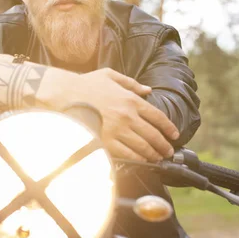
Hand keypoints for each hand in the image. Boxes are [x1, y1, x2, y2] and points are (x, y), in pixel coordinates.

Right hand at [42, 68, 178, 161]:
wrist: (64, 95)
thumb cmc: (85, 85)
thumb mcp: (110, 76)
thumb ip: (131, 83)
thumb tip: (148, 90)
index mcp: (130, 100)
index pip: (158, 117)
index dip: (169, 127)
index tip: (174, 135)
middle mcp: (127, 116)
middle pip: (153, 135)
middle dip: (164, 145)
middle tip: (168, 151)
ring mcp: (117, 130)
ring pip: (143, 147)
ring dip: (154, 154)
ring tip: (158, 158)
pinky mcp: (106, 142)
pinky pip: (128, 154)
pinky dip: (139, 159)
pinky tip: (143, 161)